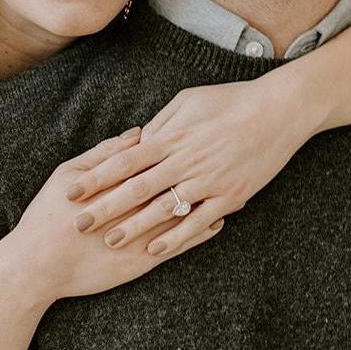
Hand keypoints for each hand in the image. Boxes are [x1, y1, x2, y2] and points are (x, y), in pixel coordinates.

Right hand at [4, 128, 226, 302]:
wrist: (36, 267)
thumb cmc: (48, 216)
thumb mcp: (69, 175)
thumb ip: (103, 154)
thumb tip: (137, 134)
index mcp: (117, 180)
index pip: (158, 156)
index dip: (185, 143)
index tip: (209, 128)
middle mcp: (133, 206)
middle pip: (178, 180)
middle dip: (207, 168)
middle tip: (234, 151)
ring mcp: (141, 234)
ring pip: (186, 212)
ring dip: (211, 199)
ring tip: (237, 186)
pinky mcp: (143, 260)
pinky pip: (181, 244)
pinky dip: (201, 231)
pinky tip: (218, 221)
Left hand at [64, 82, 312, 253]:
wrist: (279, 110)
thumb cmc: (231, 100)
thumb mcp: (188, 100)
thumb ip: (161, 123)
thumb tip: (136, 141)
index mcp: (172, 137)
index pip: (124, 161)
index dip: (96, 178)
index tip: (71, 192)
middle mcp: (186, 160)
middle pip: (136, 188)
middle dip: (105, 207)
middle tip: (78, 224)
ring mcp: (208, 180)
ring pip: (164, 208)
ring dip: (135, 226)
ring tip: (110, 240)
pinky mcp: (230, 196)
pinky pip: (198, 221)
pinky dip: (175, 236)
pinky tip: (155, 249)